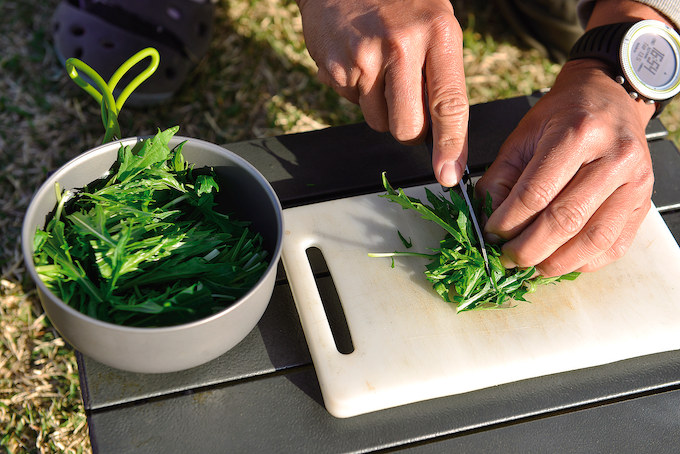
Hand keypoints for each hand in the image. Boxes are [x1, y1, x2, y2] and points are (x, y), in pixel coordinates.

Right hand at [296, 0, 467, 185]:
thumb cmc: (398, 2)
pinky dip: (358, 92)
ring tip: (379, 67)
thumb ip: (442, 76)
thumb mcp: (436, 23)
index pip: (450, 104)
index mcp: (438, 33)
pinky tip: (358, 61)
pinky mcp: (335, 68)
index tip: (449, 175)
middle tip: (406, 106)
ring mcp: (364, 58)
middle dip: (409, 132)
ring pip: (378, 122)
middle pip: (408, 127)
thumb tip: (443, 136)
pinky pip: (353, 105)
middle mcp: (401, 46)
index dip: (451, 146)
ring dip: (380, 108)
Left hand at [475, 59, 654, 276]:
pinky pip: (614, 246)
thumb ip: (501, 179)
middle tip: (506, 259)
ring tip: (530, 267)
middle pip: (565, 220)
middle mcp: (613, 158)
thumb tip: (488, 224)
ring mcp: (635, 183)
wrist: (609, 99)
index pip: (536, 193)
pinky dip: (583, 262)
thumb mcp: (521, 137)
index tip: (490, 235)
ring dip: (556, 263)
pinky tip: (560, 261)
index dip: (508, 222)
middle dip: (528, 249)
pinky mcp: (644, 202)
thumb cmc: (560, 118)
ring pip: (593, 239)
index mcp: (577, 134)